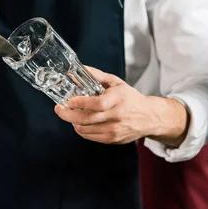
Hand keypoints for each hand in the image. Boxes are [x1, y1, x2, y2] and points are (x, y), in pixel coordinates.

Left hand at [54, 67, 188, 145]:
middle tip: (58, 109)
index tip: (68, 101)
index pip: (98, 104)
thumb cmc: (130, 98)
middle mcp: (117, 116)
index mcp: (119, 99)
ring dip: (73, 122)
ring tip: (70, 114)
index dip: (81, 103)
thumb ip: (96, 76)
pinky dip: (81, 129)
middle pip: (87, 119)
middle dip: (68, 115)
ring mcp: (114, 130)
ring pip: (85, 129)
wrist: (149, 117)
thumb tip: (78, 69)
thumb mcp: (116, 82)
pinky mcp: (112, 139)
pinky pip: (90, 136)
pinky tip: (80, 122)